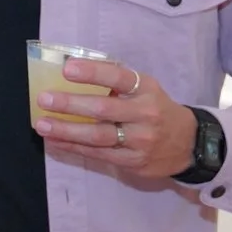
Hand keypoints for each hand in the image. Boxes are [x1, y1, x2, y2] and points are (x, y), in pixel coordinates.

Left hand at [34, 60, 198, 181]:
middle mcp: (145, 114)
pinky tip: (56, 141)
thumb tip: (75, 72)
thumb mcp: (147, 89)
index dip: (93, 73)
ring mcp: (139, 141)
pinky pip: (98, 155)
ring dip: (66, 131)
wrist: (189, 144)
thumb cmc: (158, 109)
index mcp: (146, 89)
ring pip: (98, 137)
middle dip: (71, 105)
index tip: (67, 69)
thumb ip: (119, 83)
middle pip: (103, 110)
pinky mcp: (132, 162)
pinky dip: (74, 148)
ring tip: (42, 125)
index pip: (119, 77)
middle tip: (44, 99)